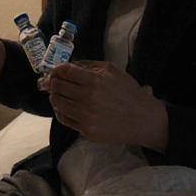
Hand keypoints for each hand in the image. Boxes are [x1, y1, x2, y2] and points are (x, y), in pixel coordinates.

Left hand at [43, 60, 168, 150]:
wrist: (143, 119)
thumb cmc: (128, 92)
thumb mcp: (112, 70)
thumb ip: (88, 65)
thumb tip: (67, 65)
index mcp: (95, 80)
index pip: (63, 71)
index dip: (56, 69)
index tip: (55, 71)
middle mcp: (88, 98)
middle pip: (56, 86)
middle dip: (52, 82)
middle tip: (53, 82)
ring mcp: (86, 116)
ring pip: (56, 103)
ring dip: (55, 96)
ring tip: (60, 94)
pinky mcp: (86, 130)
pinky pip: (63, 119)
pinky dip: (61, 111)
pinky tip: (66, 107)